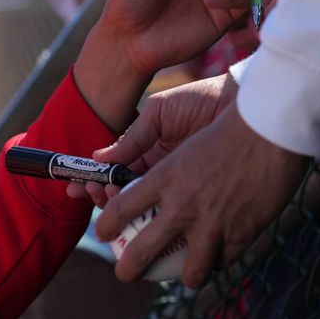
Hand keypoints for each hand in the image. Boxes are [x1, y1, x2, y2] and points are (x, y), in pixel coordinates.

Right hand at [67, 72, 236, 206]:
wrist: (242, 103)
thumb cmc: (202, 100)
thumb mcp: (160, 113)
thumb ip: (132, 137)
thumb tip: (99, 157)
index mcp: (150, 152)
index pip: (115, 173)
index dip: (94, 180)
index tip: (77, 185)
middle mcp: (162, 173)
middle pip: (124, 195)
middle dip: (100, 197)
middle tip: (89, 194)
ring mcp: (180, 187)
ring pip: (143, 208)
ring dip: (118, 208)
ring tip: (106, 198)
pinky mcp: (200, 198)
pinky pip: (174, 214)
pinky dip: (153, 219)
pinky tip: (138, 216)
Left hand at [95, 104, 308, 287]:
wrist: (270, 130)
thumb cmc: (220, 126)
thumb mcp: (174, 133)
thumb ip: (140, 147)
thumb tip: (104, 157)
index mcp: (162, 179)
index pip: (119, 210)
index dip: (106, 227)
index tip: (102, 234)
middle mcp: (182, 206)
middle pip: (141, 252)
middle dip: (129, 270)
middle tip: (126, 274)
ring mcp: (213, 224)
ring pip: (189, 271)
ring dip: (184, 276)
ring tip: (183, 276)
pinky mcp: (243, 233)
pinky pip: (224, 262)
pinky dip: (219, 261)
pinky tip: (218, 259)